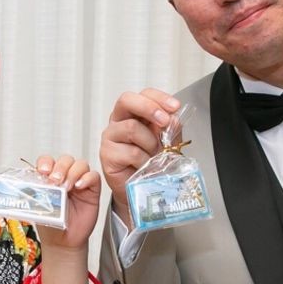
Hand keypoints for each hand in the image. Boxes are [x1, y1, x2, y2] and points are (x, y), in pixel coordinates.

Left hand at [31, 154, 101, 250]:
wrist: (63, 241)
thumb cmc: (51, 223)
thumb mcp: (40, 206)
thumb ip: (38, 193)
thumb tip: (34, 185)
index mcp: (50, 178)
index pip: (48, 161)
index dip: (46, 162)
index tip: (43, 171)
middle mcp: (65, 177)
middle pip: (65, 160)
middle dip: (60, 167)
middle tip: (55, 180)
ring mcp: (79, 182)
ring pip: (80, 164)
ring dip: (72, 172)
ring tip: (67, 187)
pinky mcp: (92, 189)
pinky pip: (93, 176)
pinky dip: (87, 178)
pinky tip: (79, 187)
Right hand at [98, 88, 181, 220]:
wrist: (142, 189)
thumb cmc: (152, 163)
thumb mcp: (167, 141)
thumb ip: (170, 128)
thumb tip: (173, 117)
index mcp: (134, 113)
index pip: (144, 94)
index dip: (159, 98)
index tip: (175, 106)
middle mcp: (119, 121)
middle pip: (127, 100)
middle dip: (149, 108)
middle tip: (164, 121)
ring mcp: (110, 136)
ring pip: (131, 128)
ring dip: (150, 143)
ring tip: (154, 156)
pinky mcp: (107, 154)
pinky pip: (130, 152)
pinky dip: (144, 160)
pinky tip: (144, 166)